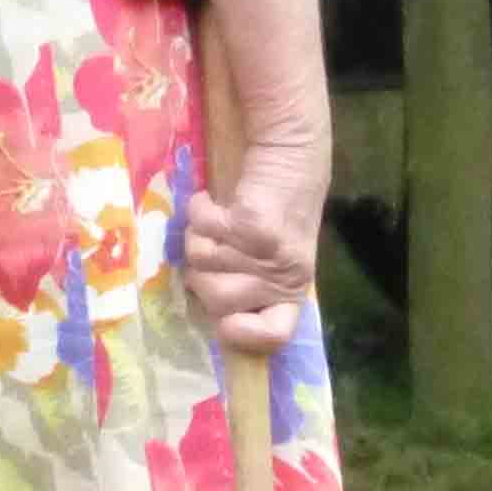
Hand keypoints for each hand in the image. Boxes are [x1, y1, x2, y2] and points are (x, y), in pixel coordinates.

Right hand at [184, 145, 322, 351]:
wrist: (293, 155)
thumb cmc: (272, 211)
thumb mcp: (262, 258)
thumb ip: (241, 286)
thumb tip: (206, 314)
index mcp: (290, 292)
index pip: (274, 335)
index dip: (243, 334)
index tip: (224, 317)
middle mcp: (286, 278)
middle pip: (216, 301)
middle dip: (201, 273)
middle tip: (215, 246)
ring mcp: (271, 254)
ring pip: (202, 263)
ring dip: (199, 237)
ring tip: (218, 221)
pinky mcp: (256, 226)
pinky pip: (203, 230)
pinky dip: (199, 211)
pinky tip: (213, 201)